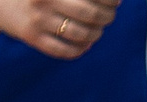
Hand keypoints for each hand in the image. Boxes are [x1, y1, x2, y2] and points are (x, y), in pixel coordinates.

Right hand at [0, 0, 116, 57]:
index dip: (110, 0)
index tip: (116, 2)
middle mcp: (46, 0)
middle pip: (92, 14)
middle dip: (107, 17)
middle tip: (109, 16)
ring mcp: (38, 19)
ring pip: (82, 34)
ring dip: (96, 34)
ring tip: (97, 30)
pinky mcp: (31, 36)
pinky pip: (64, 51)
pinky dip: (80, 50)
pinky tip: (84, 44)